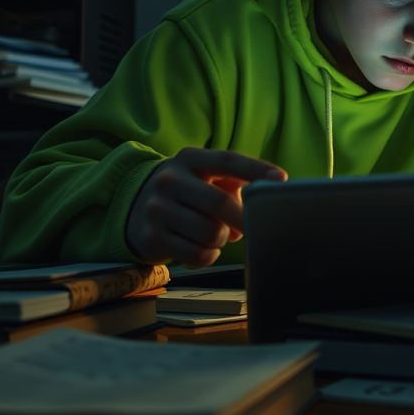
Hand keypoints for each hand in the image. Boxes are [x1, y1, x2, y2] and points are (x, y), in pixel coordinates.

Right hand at [125, 147, 286, 266]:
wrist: (133, 208)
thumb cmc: (185, 193)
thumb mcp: (203, 177)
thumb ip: (233, 183)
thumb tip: (261, 204)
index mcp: (189, 159)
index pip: (228, 160)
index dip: (256, 170)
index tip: (280, 180)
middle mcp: (170, 180)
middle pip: (221, 204)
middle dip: (244, 219)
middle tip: (254, 226)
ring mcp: (157, 209)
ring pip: (212, 234)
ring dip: (223, 239)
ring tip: (215, 234)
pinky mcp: (151, 238)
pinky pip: (198, 255)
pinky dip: (208, 255)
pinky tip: (201, 247)